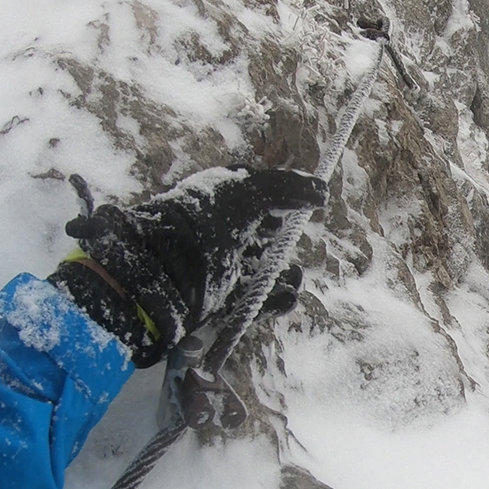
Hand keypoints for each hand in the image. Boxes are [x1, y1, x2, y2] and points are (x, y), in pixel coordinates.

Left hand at [53, 168, 325, 366]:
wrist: (166, 272)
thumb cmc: (204, 222)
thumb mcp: (246, 191)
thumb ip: (286, 188)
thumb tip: (322, 190)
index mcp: (220, 202)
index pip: (258, 198)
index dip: (283, 200)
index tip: (303, 205)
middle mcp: (221, 234)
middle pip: (265, 236)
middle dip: (284, 239)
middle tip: (292, 239)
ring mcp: (223, 268)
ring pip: (265, 269)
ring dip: (285, 273)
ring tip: (293, 275)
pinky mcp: (225, 301)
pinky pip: (259, 299)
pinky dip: (277, 299)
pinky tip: (286, 294)